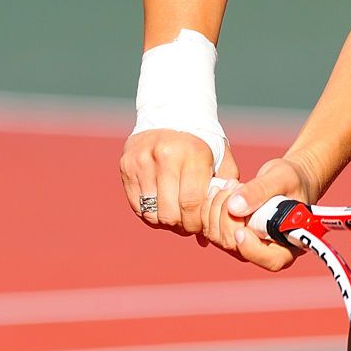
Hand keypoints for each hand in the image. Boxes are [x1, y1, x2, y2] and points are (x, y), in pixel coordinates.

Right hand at [120, 129, 234, 236]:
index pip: (191, 204)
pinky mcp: (126, 165)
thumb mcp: (221, 160)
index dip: (195, 223)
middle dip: (180, 225)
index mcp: (192, 154)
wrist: (171, 113)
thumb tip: (209, 236)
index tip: (199, 226)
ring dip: (164, 221)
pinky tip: (160, 205)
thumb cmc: (202, 144)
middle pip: (170, 212)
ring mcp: (142, 160)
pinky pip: (136, 205)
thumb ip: (224, 193)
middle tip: (187, 224)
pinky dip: (149, 212)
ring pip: (151, 212)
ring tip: (174, 215)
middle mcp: (165, 155)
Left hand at [201, 154, 323, 271]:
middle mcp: (266, 251)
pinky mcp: (230, 236)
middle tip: (236, 185)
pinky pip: (211, 229)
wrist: (284, 180)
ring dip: (217, 208)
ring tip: (231, 184)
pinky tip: (219, 190)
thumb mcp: (282, 179)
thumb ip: (261, 191)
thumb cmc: (291, 181)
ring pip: (219, 238)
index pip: (271, 260)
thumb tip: (234, 207)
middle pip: (237, 247)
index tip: (240, 231)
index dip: (252, 249)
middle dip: (228, 216)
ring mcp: (246, 246)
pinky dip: (209, 208)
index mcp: (288, 245)